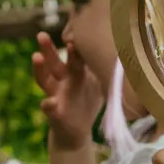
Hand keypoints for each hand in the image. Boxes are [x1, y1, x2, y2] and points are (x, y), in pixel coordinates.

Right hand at [31, 32, 103, 147]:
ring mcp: (55, 95)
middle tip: (41, 35)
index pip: (72, 54)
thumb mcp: (98, 84)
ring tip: (36, 56)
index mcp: (74, 72)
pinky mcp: (54, 112)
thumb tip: (127, 53)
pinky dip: (48, 105)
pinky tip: (50, 102)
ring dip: (40, 68)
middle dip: (48, 49)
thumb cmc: (88, 102)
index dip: (74, 44)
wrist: (77, 131)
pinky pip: (48, 107)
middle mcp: (61, 80)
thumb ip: (104, 70)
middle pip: (53, 62)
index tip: (75, 32)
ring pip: (44, 80)